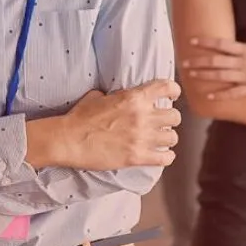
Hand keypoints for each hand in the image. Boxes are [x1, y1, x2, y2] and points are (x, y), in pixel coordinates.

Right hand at [28, 79, 180, 169]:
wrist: (70, 139)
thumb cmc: (80, 116)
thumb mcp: (97, 96)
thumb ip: (116, 96)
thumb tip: (120, 97)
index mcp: (133, 97)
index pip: (166, 88)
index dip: (173, 91)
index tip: (172, 94)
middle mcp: (142, 116)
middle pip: (175, 116)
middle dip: (169, 118)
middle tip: (161, 121)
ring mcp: (141, 138)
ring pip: (173, 137)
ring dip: (166, 137)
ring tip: (159, 139)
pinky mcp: (138, 157)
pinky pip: (166, 157)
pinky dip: (165, 156)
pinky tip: (160, 154)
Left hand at [182, 38, 245, 98]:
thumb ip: (240, 51)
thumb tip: (222, 50)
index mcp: (245, 50)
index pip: (221, 44)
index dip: (205, 42)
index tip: (192, 41)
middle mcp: (244, 62)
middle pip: (216, 60)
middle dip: (199, 61)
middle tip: (185, 62)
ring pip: (221, 75)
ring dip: (204, 75)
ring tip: (192, 75)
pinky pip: (234, 92)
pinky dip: (221, 94)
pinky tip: (210, 95)